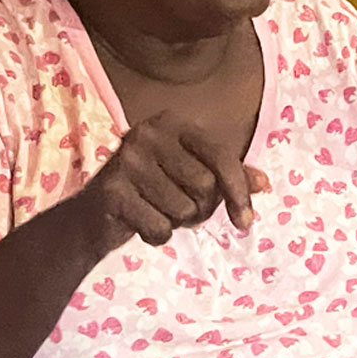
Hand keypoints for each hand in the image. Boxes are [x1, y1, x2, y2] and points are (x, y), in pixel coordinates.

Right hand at [80, 115, 269, 249]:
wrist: (92, 217)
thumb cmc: (152, 193)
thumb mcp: (192, 178)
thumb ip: (228, 176)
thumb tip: (264, 182)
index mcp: (173, 122)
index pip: (221, 157)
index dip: (238, 192)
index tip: (245, 222)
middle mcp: (149, 133)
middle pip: (205, 186)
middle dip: (200, 209)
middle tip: (179, 208)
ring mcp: (127, 160)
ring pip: (183, 209)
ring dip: (176, 221)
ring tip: (155, 210)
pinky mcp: (112, 190)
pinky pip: (160, 227)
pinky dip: (156, 235)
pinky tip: (139, 223)